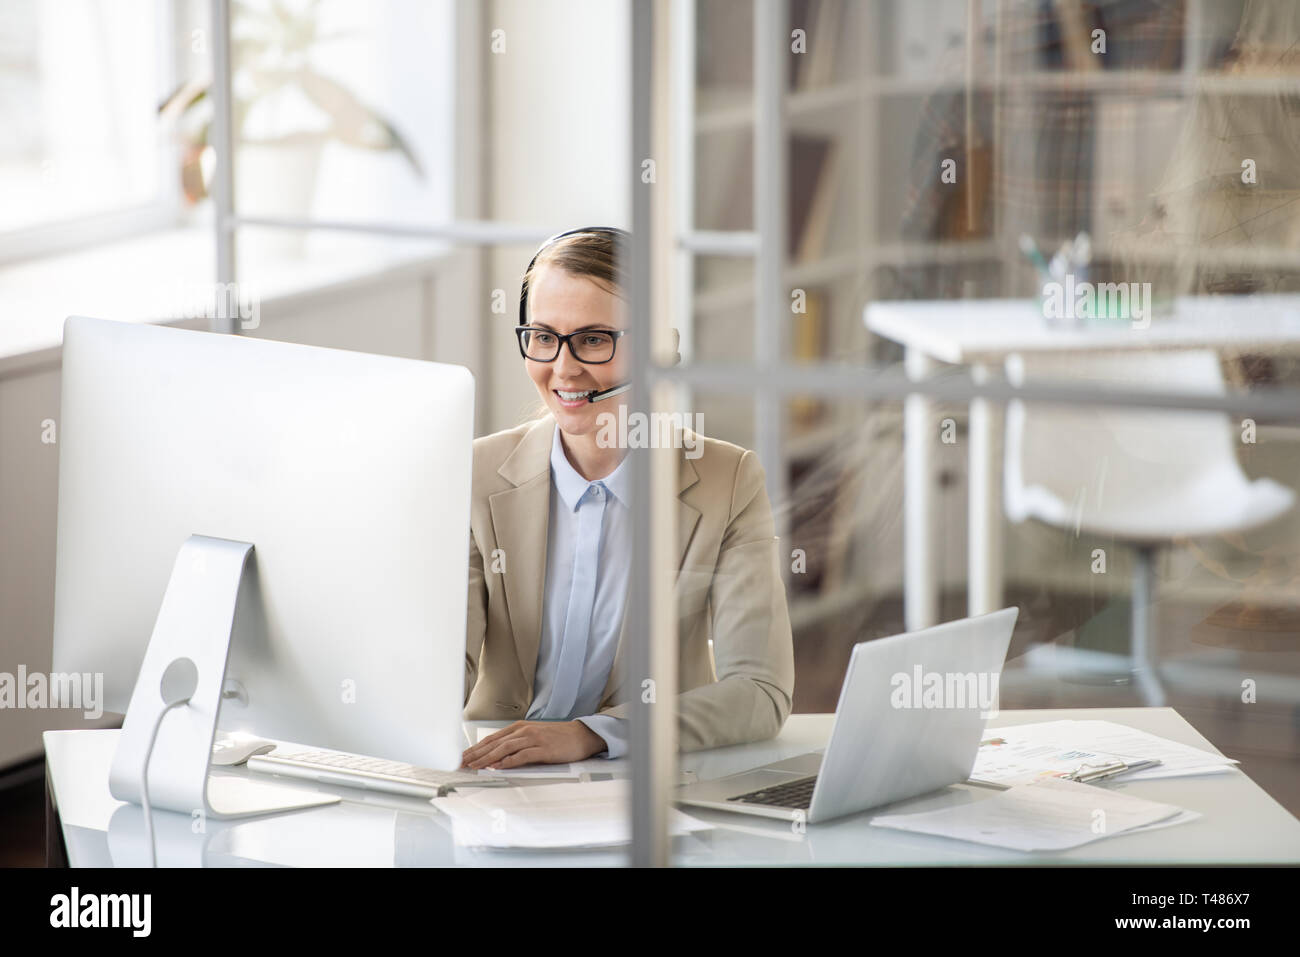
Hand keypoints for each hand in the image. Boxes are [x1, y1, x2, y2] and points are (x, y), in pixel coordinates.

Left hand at [461, 720, 606, 769]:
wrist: (581, 735)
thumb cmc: (557, 737)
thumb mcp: (533, 736)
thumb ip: (516, 743)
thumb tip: (496, 756)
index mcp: (519, 727)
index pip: (492, 738)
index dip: (476, 748)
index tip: (463, 757)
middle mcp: (524, 731)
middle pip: (494, 743)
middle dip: (476, 754)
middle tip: (462, 763)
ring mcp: (533, 739)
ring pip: (505, 748)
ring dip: (488, 758)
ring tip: (475, 766)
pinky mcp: (543, 749)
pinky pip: (522, 755)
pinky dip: (509, 761)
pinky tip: (499, 766)